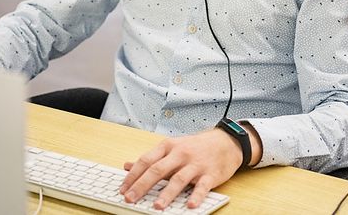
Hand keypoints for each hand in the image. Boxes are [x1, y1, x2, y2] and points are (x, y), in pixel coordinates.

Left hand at [119, 129, 240, 209]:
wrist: (225, 142)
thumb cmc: (195, 146)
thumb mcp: (171, 147)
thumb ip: (150, 158)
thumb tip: (127, 166)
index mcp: (168, 147)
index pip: (146, 160)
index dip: (133, 175)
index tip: (123, 189)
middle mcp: (180, 154)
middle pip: (158, 169)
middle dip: (142, 185)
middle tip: (131, 198)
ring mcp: (195, 164)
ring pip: (179, 179)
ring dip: (167, 193)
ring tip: (157, 206)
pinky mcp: (210, 174)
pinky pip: (202, 187)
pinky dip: (196, 196)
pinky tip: (190, 205)